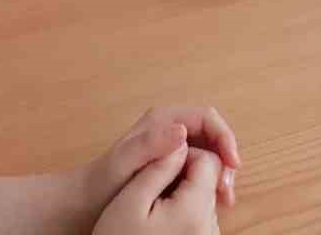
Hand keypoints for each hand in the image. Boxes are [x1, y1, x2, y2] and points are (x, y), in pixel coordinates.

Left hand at [82, 106, 239, 221]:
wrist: (87, 201)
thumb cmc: (103, 181)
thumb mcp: (124, 162)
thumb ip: (151, 143)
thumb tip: (182, 130)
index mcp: (164, 120)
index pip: (206, 118)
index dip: (224, 137)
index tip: (232, 163)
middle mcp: (171, 130)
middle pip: (211, 136)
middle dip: (224, 159)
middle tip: (227, 189)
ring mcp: (172, 148)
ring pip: (208, 153)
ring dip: (219, 173)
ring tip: (223, 200)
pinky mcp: (171, 166)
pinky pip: (199, 169)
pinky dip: (209, 183)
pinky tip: (210, 202)